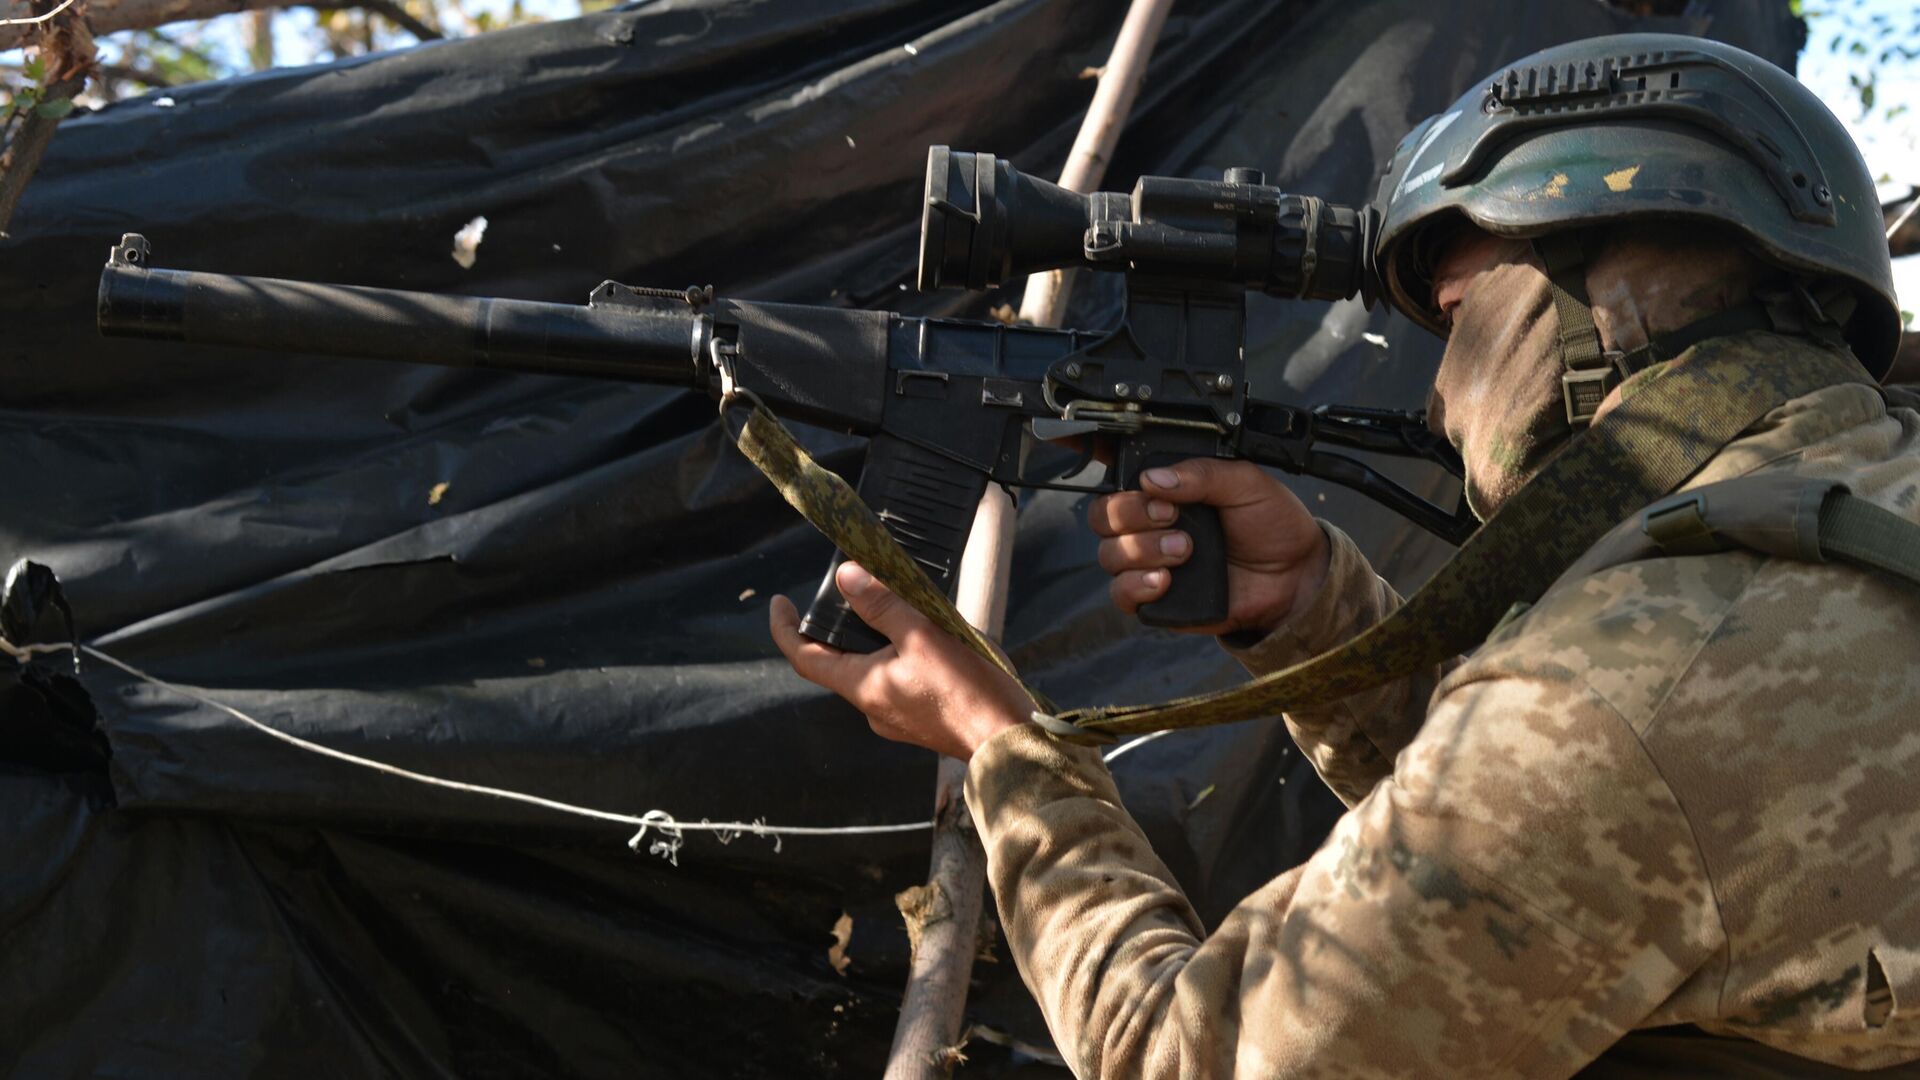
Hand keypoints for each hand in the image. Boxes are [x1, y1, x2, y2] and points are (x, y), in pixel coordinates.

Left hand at [769, 562, 1031, 760]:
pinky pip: (898, 682)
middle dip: (842, 627)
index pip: (805, 657)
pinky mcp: (920, 721)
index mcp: (862, 688)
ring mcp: (896, 718)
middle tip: (855, 593)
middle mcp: (872, 708)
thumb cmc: (967, 691)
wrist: (1008, 740)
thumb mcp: (923, 635)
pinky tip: (931, 642)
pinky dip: (901, 657)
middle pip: (840, 662)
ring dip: (878, 640)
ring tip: (903, 610)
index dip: (786, 628)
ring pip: (872, 671)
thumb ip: (883, 605)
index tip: (780, 602)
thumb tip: (846, 577)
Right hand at [1090, 459, 1328, 637]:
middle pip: (1102, 513)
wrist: (1295, 577)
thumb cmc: (1272, 525)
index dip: (1086, 448)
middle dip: (1129, 512)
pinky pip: (1120, 593)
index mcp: (1166, 485)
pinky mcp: (1155, 598)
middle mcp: (1149, 521)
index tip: (1069, 438)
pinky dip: (1136, 585)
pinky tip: (1165, 580)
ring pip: (1108, 553)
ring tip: (1185, 550)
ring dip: (1142, 549)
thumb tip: (1154, 478)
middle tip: (1171, 515)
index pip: (1116, 464)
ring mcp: (1149, 560)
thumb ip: (1202, 473)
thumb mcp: (1247, 482)